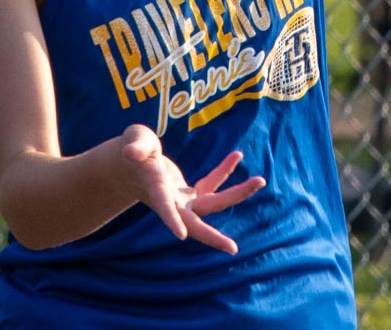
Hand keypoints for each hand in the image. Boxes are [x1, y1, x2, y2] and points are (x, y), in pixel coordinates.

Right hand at [120, 124, 265, 254]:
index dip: (171, 219)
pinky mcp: (189, 193)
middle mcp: (171, 201)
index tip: (181, 235)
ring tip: (260, 181)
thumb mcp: (133, 141)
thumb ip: (136, 146)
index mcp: (156, 188)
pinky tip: (237, 155)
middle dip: (211, 236)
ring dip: (236, 194)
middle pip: (193, 222)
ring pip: (211, 204)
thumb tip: (130, 152)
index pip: (164, 206)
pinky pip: (211, 184)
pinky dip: (224, 171)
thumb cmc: (132, 149)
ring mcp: (181, 200)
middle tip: (233, 249)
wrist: (129, 166)